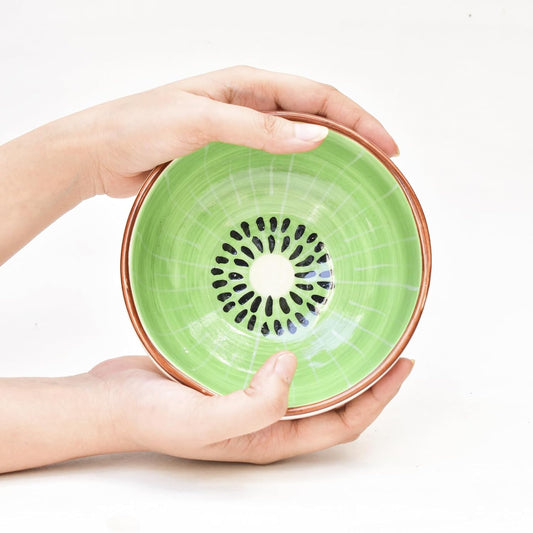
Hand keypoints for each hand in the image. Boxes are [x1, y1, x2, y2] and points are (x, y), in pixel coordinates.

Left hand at [86, 65, 398, 197]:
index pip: (318, 95)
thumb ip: (255, 127)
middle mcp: (249, 106)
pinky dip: (294, 177)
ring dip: (327, 159)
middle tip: (382, 166)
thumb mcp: (200, 121)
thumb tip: (314, 136)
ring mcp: (239, 135)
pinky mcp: (226, 159)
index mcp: (247, 85)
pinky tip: (304, 196)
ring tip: (354, 182)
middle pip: (314, 117)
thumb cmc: (138, 126)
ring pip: (296, 143)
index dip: (357, 118)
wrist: (100, 153)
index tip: (387, 145)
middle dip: (353, 137)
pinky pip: (271, 166)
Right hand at [90, 352, 412, 463]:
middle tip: (387, 337)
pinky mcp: (231, 365)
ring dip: (331, 351)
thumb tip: (293, 365)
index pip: (343, 421)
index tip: (404, 362)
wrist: (108, 399)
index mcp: (270, 436)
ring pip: (306, 372)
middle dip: (366, 372)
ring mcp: (249, 388)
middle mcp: (266, 414)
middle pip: (333, 395)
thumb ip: (253, 406)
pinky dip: (294, 335)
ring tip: (350, 321)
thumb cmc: (150, 418)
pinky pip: (274, 351)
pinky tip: (295, 311)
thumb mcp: (203, 423)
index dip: (379, 397)